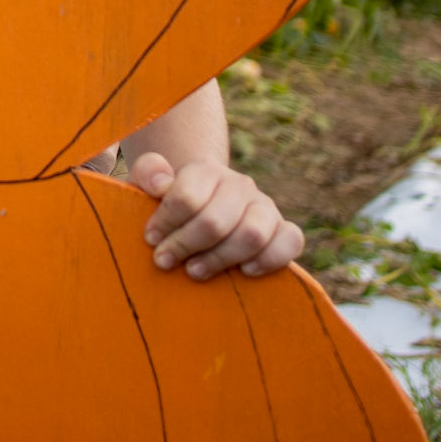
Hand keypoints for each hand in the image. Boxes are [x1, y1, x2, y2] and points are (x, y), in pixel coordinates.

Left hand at [129, 152, 303, 280]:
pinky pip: (291, 241)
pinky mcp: (284, 229)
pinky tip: (245, 272)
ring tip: (194, 271)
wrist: (206, 207)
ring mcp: (265, 206)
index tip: (151, 239)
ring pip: (251, 234)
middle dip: (185, 245)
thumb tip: (161, 184)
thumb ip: (149, 171)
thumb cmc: (174, 202)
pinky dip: (269, 259)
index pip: (186, 197)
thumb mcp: (152, 182)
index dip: (165, 223)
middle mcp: (239, 184)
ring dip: (220, 258)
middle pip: (215, 221)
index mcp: (205, 169)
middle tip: (165, 261)